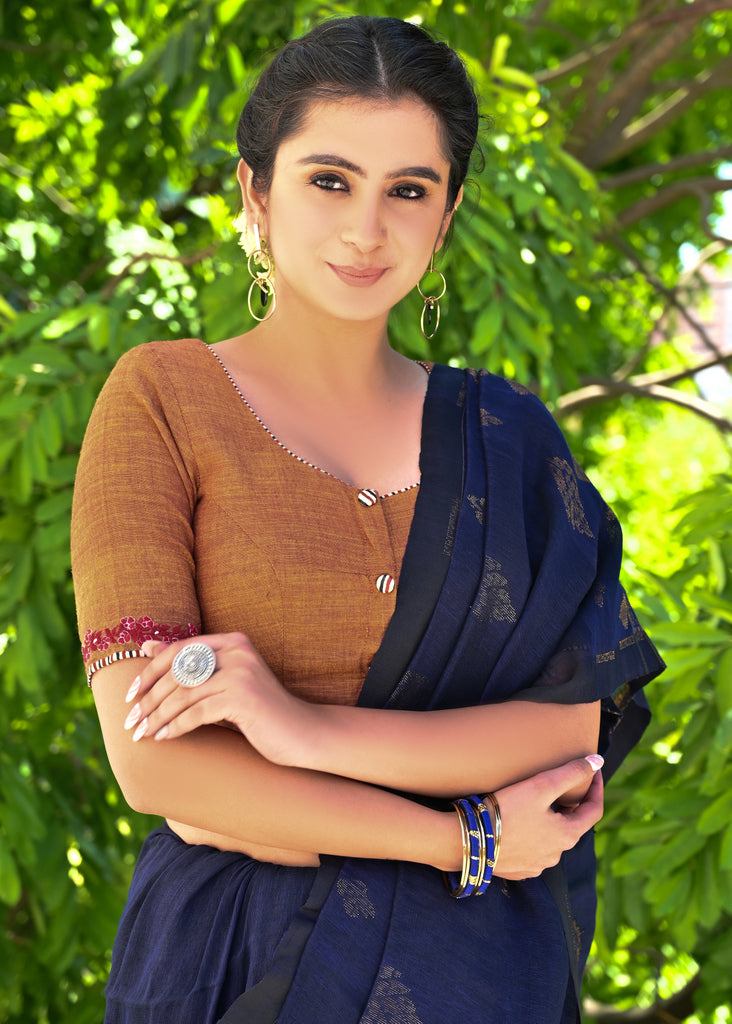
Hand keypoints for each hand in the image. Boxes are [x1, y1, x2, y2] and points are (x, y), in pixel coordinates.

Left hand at [122, 633, 318, 765]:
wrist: (302, 732)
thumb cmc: (259, 710)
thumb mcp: (223, 683)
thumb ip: (190, 665)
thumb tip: (148, 646)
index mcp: (232, 641)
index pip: (179, 649)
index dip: (150, 671)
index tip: (130, 694)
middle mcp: (237, 651)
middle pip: (178, 672)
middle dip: (149, 699)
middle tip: (130, 721)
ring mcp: (241, 674)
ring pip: (183, 694)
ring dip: (157, 717)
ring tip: (142, 734)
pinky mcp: (243, 699)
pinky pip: (197, 712)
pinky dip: (176, 726)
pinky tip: (164, 738)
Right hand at [491, 755, 603, 879]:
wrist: (469, 841)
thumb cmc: (506, 811)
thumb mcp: (540, 786)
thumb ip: (570, 773)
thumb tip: (598, 762)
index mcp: (567, 835)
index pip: (593, 810)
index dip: (595, 788)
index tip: (592, 772)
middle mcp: (556, 855)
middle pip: (572, 825)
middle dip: (570, 804)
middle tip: (562, 784)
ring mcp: (537, 864)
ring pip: (552, 838)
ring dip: (550, 821)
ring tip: (537, 803)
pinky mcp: (519, 869)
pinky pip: (533, 849)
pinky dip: (532, 834)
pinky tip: (520, 823)